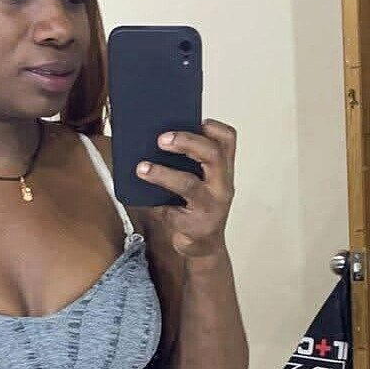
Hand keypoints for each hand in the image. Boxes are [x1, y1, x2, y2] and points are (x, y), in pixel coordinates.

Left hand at [135, 119, 236, 259]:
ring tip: (142, 168)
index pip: (228, 141)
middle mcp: (222, 186)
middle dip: (186, 142)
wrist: (204, 247)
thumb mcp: (202, 182)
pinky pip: (170, 211)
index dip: (214, 128)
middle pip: (212, 155)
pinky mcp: (196, 226)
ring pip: (189, 184)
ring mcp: (211, 206)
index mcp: (223, 170)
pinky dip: (154, 204)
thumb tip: (150, 141)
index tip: (198, 121)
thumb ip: (189, 163)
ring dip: (162, 174)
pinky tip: (142, 200)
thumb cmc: (198, 208)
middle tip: (161, 139)